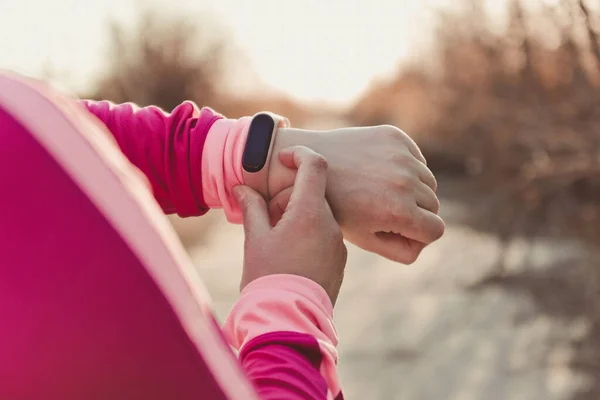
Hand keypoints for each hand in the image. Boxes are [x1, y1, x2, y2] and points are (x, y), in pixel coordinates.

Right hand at [233, 146, 346, 304]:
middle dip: (289, 197)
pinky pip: (325, 235)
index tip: (283, 159)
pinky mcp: (339, 261)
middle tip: (268, 217)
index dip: (299, 155)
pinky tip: (290, 256)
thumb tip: (241, 188)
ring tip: (277, 241)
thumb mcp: (255, 238)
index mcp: (310, 213)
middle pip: (314, 193)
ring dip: (298, 217)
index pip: (315, 166)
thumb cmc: (267, 277)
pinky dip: (308, 234)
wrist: (288, 320)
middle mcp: (331, 225)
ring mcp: (338, 244)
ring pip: (319, 215)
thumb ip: (252, 207)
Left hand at [267, 125, 444, 263]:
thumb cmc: (334, 208)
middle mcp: (405, 182)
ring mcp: (402, 156)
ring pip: (428, 181)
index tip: (400, 230)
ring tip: (381, 192)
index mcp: (398, 212)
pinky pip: (417, 159)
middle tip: (385, 211)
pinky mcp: (395, 137)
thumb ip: (400, 250)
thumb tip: (423, 241)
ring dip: (413, 189)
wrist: (307, 165)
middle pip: (433, 205)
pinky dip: (406, 167)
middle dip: (415, 212)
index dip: (419, 235)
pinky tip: (379, 171)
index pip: (436, 230)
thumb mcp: (365, 239)